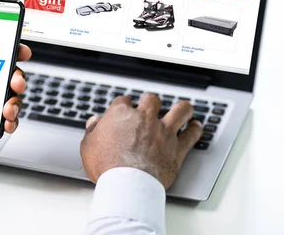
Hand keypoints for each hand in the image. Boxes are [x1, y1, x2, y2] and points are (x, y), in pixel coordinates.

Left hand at [0, 8, 31, 160]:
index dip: (9, 47)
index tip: (19, 48)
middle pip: (5, 73)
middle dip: (18, 75)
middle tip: (15, 80)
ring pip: (7, 96)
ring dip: (15, 99)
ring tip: (7, 106)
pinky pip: (1, 119)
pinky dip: (10, 119)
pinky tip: (6, 120)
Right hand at [80, 94, 202, 188]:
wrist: (128, 184)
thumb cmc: (106, 166)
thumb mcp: (88, 146)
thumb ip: (92, 131)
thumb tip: (94, 122)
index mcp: (121, 114)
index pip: (123, 101)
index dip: (124, 106)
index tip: (124, 111)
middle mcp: (144, 117)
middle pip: (152, 100)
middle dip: (151, 102)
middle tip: (151, 106)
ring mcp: (163, 131)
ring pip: (179, 111)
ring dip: (182, 109)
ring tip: (185, 109)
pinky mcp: (177, 147)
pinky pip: (191, 135)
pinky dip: (195, 129)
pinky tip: (196, 126)